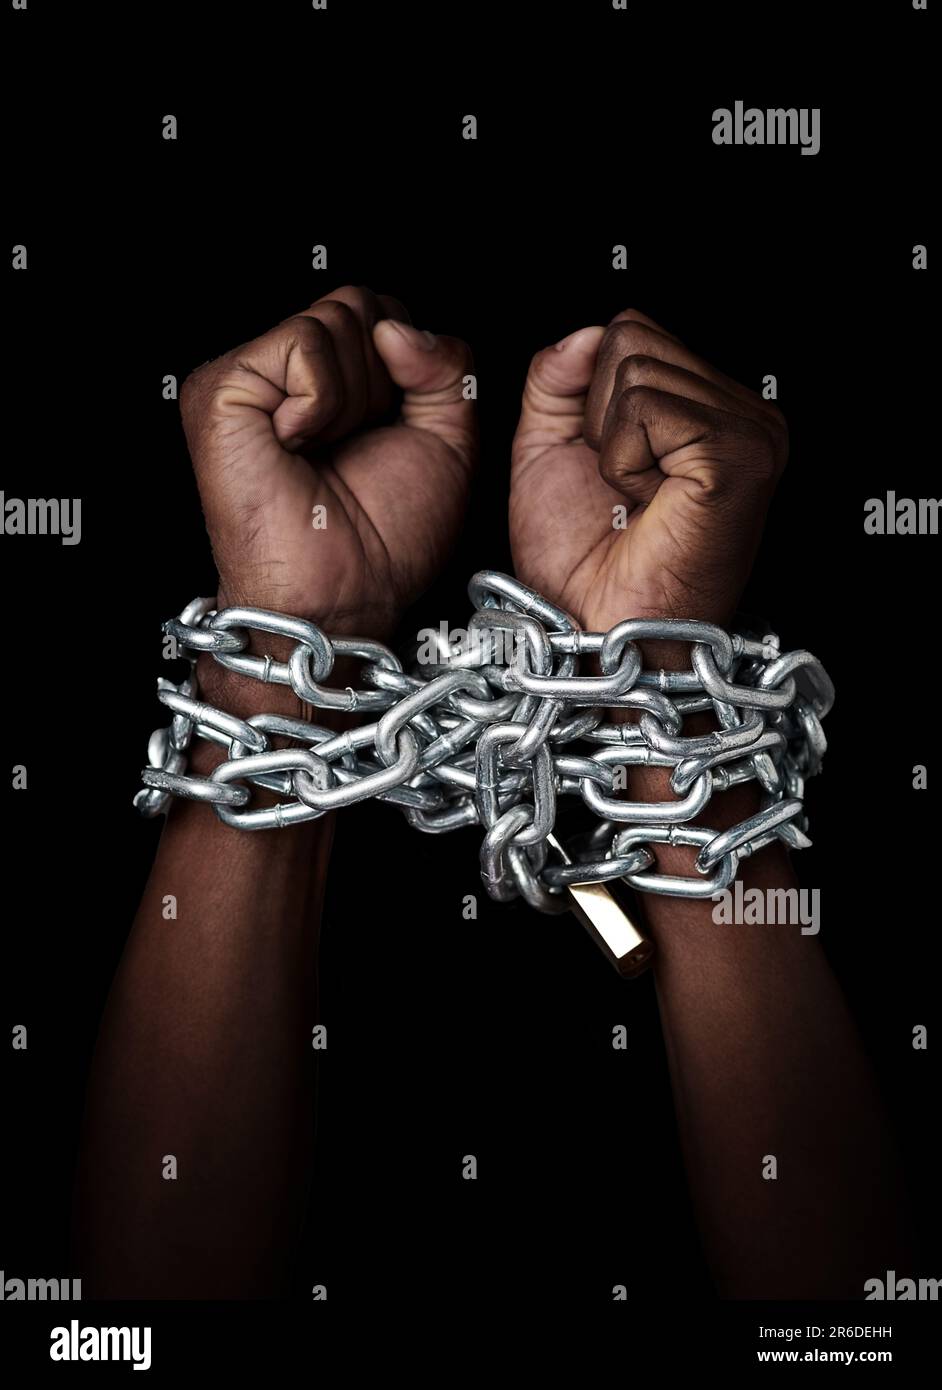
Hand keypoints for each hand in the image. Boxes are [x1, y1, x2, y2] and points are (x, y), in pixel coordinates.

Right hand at [181, 285, 475, 636]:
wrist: (344, 595)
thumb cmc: (387, 538)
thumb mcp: (449, 437)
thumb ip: (445, 365)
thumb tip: (395, 325)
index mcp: (330, 379)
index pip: (384, 313)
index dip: (408, 371)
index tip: (387, 435)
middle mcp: (285, 373)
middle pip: (361, 305)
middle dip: (382, 382)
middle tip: (353, 447)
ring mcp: (247, 376)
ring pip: (335, 319)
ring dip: (354, 401)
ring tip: (325, 453)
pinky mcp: (220, 389)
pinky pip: (303, 343)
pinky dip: (322, 403)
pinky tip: (298, 446)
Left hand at [509, 309, 786, 631]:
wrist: (603, 636)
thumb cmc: (584, 568)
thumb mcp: (550, 450)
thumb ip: (559, 381)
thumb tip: (586, 331)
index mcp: (714, 409)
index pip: (632, 331)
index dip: (594, 401)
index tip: (614, 475)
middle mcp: (746, 414)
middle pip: (630, 338)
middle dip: (599, 419)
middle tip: (624, 491)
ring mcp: (751, 432)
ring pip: (632, 368)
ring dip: (611, 447)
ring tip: (637, 501)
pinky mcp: (737, 455)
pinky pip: (642, 407)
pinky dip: (623, 463)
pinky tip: (648, 504)